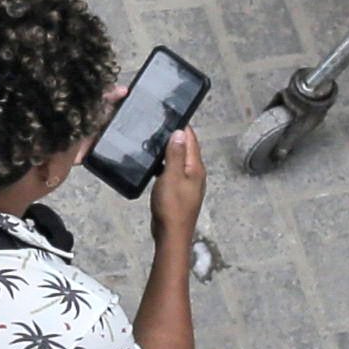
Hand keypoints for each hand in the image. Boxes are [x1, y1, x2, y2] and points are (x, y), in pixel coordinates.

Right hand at [146, 123, 206, 245]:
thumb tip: (180, 132)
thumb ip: (176, 154)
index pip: (191, 140)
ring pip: (178, 161)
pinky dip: (164, 165)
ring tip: (152, 141)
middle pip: (186, 149)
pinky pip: (172, 172)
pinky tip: (152, 165)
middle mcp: (195, 175)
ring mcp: (187, 184)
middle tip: (157, 125)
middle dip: (174, 137)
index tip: (169, 114)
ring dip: (168, 151)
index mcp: (196, 168)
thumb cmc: (172, 206)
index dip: (182, 126)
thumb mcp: (172, 176)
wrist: (171, 234)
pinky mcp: (178, 192)